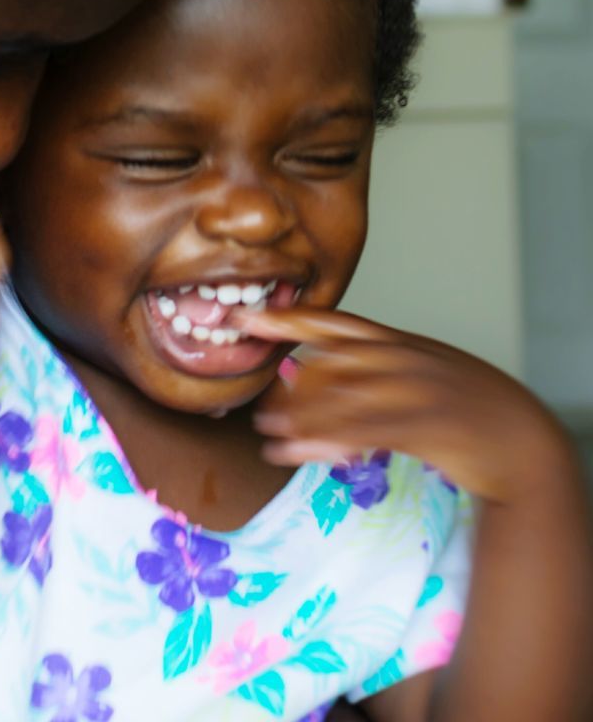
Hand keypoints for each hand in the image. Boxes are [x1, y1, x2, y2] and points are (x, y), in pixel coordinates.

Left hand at [241, 306, 573, 505]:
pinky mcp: (422, 424)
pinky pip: (359, 431)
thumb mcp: (422, 370)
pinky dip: (322, 442)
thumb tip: (320, 372)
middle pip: (328, 364)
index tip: (246, 318)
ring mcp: (412, 388)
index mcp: (398, 342)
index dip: (287, 319)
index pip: (333, 322)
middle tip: (257, 408)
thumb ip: (376, 365)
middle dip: (288, 386)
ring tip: (269, 437)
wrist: (524, 442)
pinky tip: (296, 453)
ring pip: (338, 400)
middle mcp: (400, 358)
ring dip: (298, 421)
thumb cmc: (468, 407)